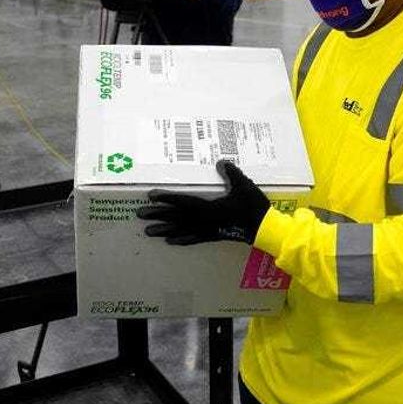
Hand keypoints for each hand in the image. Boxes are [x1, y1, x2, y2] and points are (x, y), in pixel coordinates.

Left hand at [137, 160, 270, 244]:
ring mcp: (207, 230)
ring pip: (180, 230)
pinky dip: (181, 240)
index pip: (182, 201)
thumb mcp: (243, 185)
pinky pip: (193, 239)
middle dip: (157, 214)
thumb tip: (220, 162)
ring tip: (147, 232)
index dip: (166, 197)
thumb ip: (231, 173)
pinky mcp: (212, 237)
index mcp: (208, 207)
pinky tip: (170, 241)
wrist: (263, 229)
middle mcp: (203, 220)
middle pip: (175, 217)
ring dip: (163, 230)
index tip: (150, 196)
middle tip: (139, 214)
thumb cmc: (253, 206)